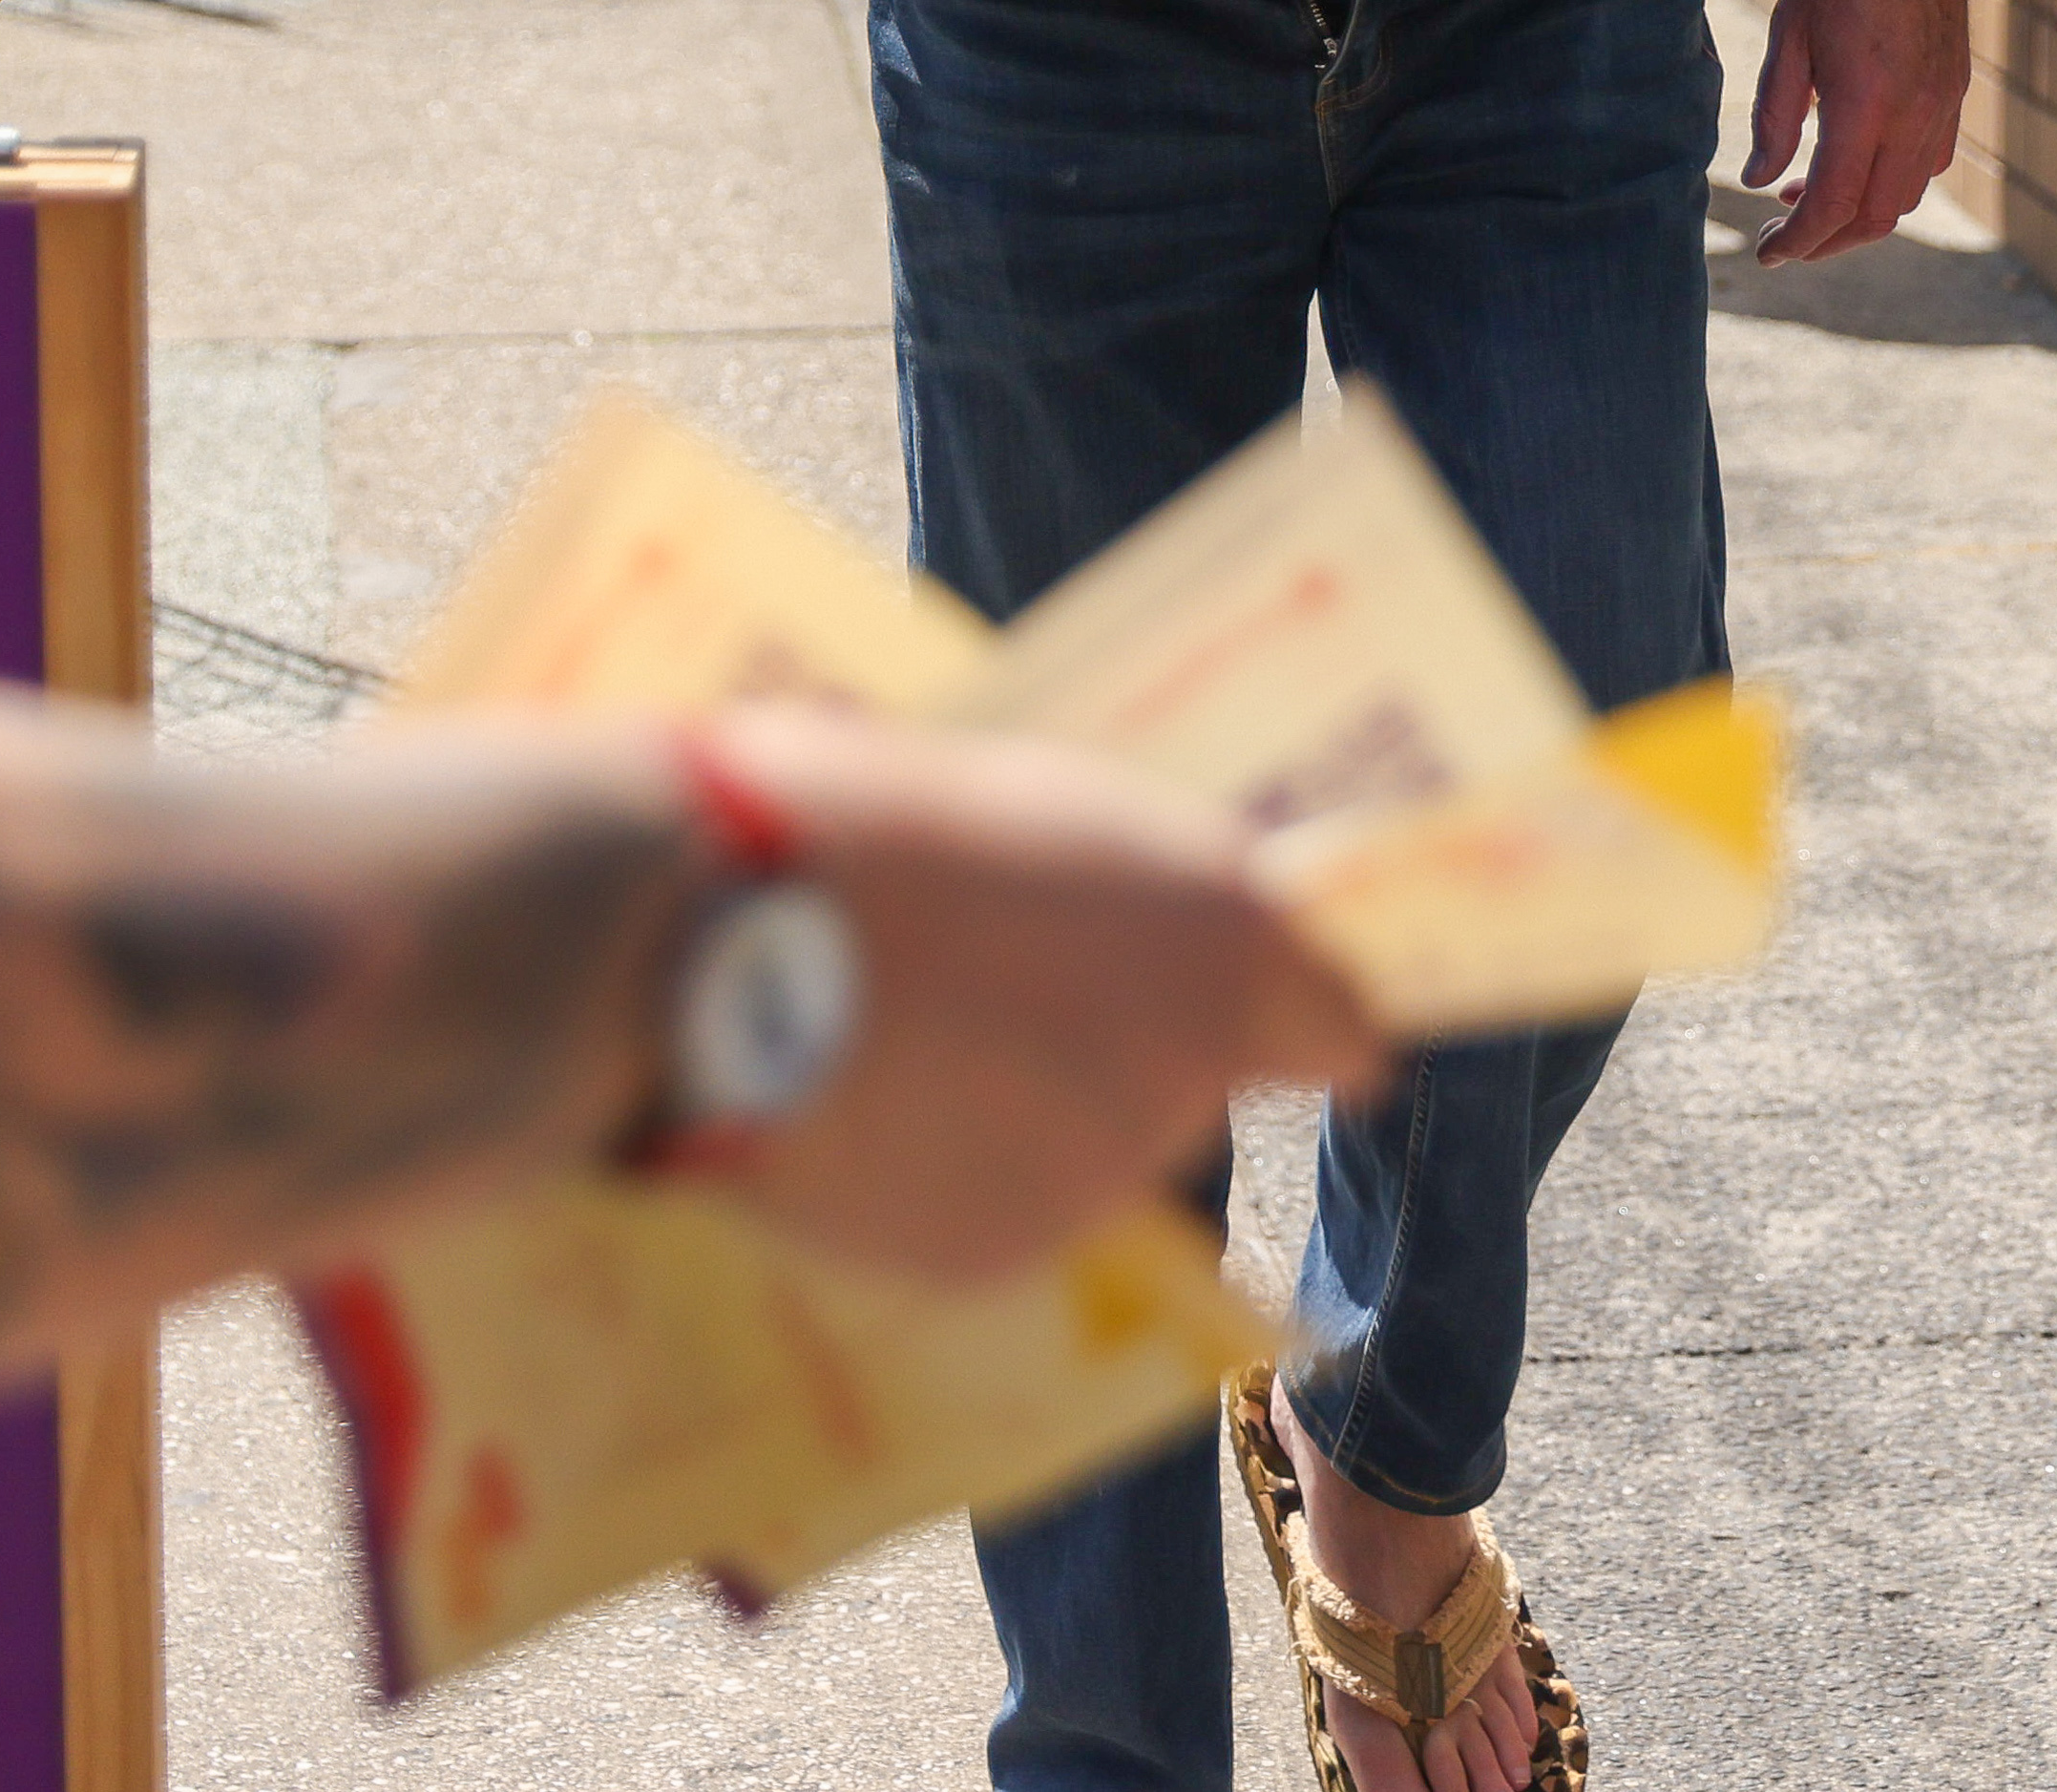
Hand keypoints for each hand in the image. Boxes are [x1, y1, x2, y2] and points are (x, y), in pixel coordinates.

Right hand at [695, 707, 1382, 1286]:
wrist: (715, 937)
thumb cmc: (866, 818)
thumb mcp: (1039, 803)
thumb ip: (1137, 883)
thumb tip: (1160, 921)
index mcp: (1224, 934)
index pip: (1340, 1029)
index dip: (1304, 1026)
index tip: (1277, 1031)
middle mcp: (1190, 1075)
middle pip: (1188, 1087)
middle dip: (1116, 1049)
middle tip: (997, 986)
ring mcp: (1095, 1180)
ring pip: (1083, 1154)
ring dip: (1020, 1112)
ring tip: (897, 1034)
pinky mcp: (998, 1254)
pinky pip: (994, 1210)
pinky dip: (944, 1170)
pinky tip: (863, 1099)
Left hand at [1744, 0, 1968, 261]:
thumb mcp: (1787, 35)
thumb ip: (1773, 116)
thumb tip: (1760, 179)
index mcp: (1867, 105)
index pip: (1834, 204)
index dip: (1797, 240)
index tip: (1767, 253)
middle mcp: (1917, 114)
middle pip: (1877, 216)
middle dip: (1828, 242)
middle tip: (1784, 236)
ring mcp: (1945, 103)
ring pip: (1908, 194)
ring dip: (1860, 212)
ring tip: (1807, 193)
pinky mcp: (1957, 87)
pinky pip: (1931, 161)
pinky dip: (1892, 182)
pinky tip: (1857, 159)